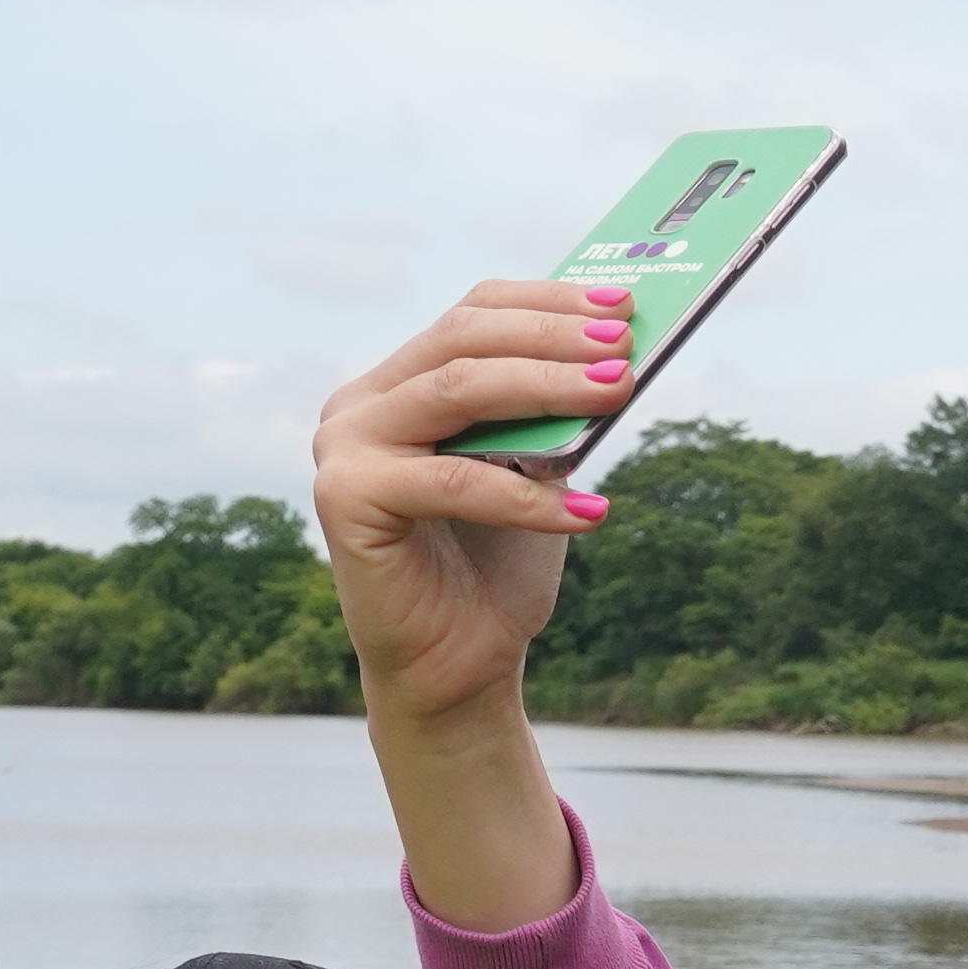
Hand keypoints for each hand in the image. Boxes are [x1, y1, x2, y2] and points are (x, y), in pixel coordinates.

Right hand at [311, 283, 626, 723]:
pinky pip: (452, 481)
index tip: (621, 305)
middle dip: (553, 339)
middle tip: (623, 350)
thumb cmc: (498, 567)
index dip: (547, 302)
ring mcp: (344, 447)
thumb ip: (552, 414)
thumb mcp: (536, 472)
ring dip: (547, 389)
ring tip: (616, 393)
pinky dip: (527, 495)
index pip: (472, 314)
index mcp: (399, 384)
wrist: (458, 666)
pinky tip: (589, 509)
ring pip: (457, 393)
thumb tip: (616, 352)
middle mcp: (360, 405)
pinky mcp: (344, 499)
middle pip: (464, 341)